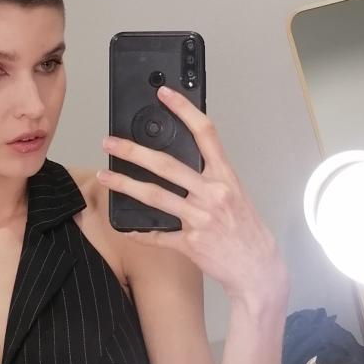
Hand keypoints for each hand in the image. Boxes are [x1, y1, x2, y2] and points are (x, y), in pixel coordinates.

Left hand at [97, 86, 288, 307]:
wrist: (259, 268)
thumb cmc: (246, 229)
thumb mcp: (235, 193)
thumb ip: (210, 176)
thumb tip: (182, 159)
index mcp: (225, 177)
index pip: (205, 133)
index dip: (184, 110)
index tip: (165, 94)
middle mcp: (213, 194)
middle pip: (167, 165)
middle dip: (134, 152)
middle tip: (111, 142)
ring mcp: (201, 219)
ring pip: (155, 196)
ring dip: (125, 185)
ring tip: (104, 175)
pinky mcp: (190, 244)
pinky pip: (157, 235)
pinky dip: (138, 230)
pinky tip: (124, 225)